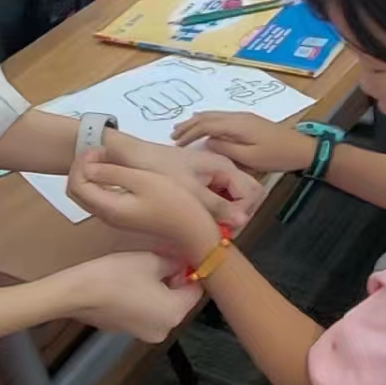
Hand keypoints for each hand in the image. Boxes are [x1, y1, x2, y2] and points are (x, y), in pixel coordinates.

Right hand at [62, 252, 203, 342]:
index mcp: (174, 313)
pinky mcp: (127, 331)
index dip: (190, 271)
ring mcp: (144, 333)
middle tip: (161, 259)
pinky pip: (144, 313)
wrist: (77, 293)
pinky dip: (142, 299)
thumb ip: (174, 262)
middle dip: (173, 280)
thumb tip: (182, 261)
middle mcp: (163, 329)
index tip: (182, 257)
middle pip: (179, 300)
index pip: (196, 290)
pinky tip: (129, 283)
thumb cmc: (114, 277)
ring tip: (143, 269)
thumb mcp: (151, 260)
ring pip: (161, 306)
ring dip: (158, 289)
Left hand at [68, 151, 224, 260]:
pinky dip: (100, 182)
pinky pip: (100, 198)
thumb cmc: (173, 202)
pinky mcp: (123, 216)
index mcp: (108, 207)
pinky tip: (117, 171)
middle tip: (99, 152)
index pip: (76, 185)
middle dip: (81, 168)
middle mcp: (105, 215)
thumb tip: (88, 168)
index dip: (80, 164)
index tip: (98, 150)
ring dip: (91, 174)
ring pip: (87, 194)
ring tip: (108, 158)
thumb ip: (112, 174)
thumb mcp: (143, 180)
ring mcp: (114, 217)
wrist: (192, 230)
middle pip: (77, 191)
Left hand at [105, 133, 260, 228]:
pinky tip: (201, 218)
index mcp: (225, 167)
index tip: (229, 227)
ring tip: (213, 226)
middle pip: (247, 195)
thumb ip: (217, 206)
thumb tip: (243, 222)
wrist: (132, 155)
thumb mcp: (189, 191)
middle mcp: (223, 168)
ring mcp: (214, 173)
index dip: (244, 212)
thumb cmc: (159, 169)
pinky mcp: (203, 180)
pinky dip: (216, 209)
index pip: (253, 192)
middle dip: (239, 213)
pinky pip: (220, 196)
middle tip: (223, 229)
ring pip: (234, 197)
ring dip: (228, 213)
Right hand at [173, 112, 315, 173]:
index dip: (189, 133)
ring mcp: (243, 117)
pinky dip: (208, 121)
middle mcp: (238, 116)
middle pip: (207, 117)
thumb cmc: (276, 156)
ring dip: (197, 122)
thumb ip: (226, 149)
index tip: (177, 143)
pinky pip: (221, 118)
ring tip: (182, 129)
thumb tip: (207, 142)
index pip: (206, 125)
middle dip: (189, 124)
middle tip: (172, 134)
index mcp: (236, 125)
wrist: (301, 148)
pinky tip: (204, 126)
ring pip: (214, 115)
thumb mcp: (250, 158)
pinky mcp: (248, 121)